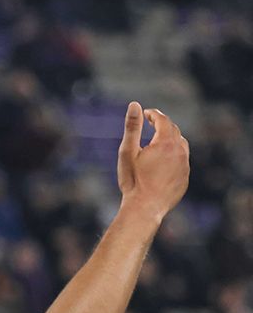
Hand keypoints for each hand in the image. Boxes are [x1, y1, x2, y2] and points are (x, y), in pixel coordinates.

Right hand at [117, 101, 189, 220]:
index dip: (154, 114)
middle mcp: (179, 151)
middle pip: (174, 130)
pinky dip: (174, 155)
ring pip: (181, 144)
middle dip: (162, 124)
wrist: (145, 208)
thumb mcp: (127, 152)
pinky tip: (163, 161)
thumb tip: (134, 105)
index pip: (163, 120)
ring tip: (159, 141)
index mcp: (165, 143)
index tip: (145, 113)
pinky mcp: (185, 177)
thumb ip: (132, 127)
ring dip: (171, 138)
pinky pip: (182, 160)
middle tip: (151, 123)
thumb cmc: (133, 180)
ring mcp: (184, 165)